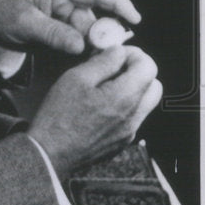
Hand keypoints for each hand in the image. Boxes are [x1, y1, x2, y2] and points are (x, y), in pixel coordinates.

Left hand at [0, 0, 140, 54]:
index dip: (118, 4)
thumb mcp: (24, 22)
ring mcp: (63, 18)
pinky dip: (80, 53)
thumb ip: (53, 33)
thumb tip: (81, 45)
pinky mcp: (59, 33)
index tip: (134, 19)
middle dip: (102, 37)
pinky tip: (80, 63)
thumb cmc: (0, 11)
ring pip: (87, 34)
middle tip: (104, 56)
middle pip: (95, 19)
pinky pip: (76, 43)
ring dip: (91, 48)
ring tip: (91, 62)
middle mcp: (66, 2)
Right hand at [29, 46, 161, 178]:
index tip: (116, 54)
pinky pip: (133, 117)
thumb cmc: (59, 116)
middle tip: (113, 67)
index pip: (149, 67)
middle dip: (137, 71)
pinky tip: (99, 105)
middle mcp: (133, 117)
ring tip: (103, 86)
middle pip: (153, 85)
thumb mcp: (76, 78)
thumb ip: (103, 62)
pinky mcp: (122, 141)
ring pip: (145, 102)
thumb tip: (118, 52)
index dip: (134, 54)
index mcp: (124, 98)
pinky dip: (124, 105)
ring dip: (131, 88)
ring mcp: (129, 132)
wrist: (50, 152)